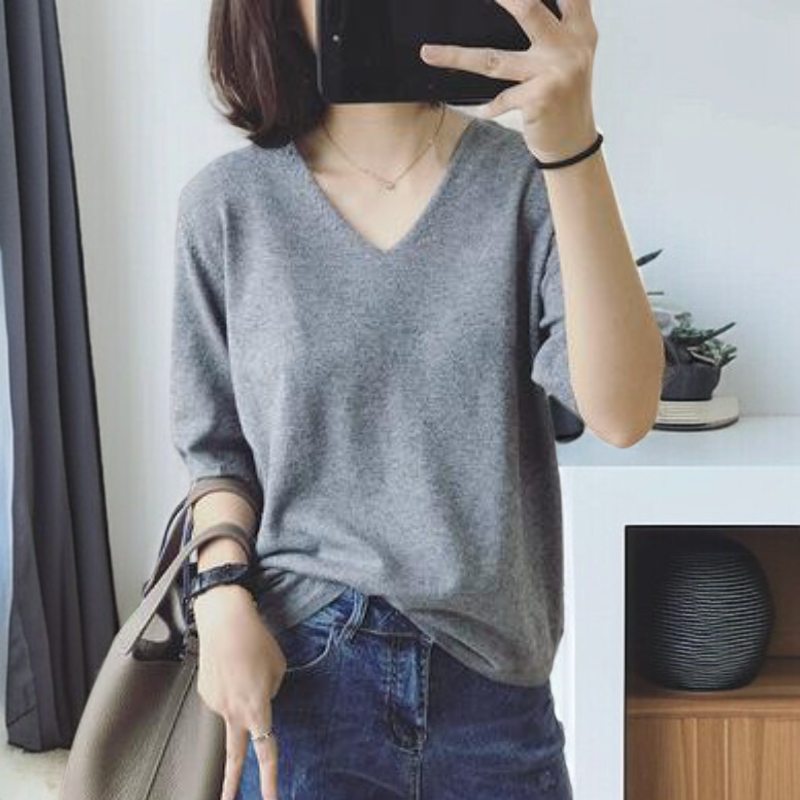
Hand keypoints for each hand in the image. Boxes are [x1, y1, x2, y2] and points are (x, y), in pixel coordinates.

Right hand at [194, 585, 287, 799]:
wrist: (224, 620)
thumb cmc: (256, 641)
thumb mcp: (277, 668)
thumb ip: (270, 692)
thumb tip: (258, 700)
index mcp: (256, 708)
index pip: (266, 751)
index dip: (269, 779)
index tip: (271, 799)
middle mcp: (233, 711)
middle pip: (233, 757)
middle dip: (232, 784)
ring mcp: (216, 703)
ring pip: (235, 710)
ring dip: (243, 695)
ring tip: (245, 664)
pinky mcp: (206, 692)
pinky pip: (225, 695)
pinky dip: (232, 684)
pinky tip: (232, 664)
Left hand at [419, 0, 598, 161]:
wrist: (574, 143)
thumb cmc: (564, 95)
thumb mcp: (571, 53)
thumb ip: (557, 23)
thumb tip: (519, 2)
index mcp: (580, 28)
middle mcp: (571, 46)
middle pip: (528, 9)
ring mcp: (555, 73)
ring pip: (494, 59)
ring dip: (456, 57)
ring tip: (429, 52)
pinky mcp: (540, 99)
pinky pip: (498, 100)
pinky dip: (483, 106)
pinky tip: (471, 107)